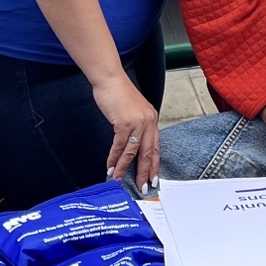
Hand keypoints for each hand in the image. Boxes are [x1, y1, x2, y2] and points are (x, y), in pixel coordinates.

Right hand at [92, 73, 159, 187]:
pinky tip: (110, 166)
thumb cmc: (119, 93)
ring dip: (124, 168)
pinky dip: (114, 158)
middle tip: (144, 186)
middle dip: (145, 172)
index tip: (153, 177)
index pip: (155, 146)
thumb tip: (132, 146)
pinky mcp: (124, 123)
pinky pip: (119, 146)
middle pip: (148, 152)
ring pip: (132, 152)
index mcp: (152, 119)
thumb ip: (136, 126)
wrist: (110, 79)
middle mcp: (149, 121)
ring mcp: (137, 122)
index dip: (154, 164)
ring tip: (119, 179)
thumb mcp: (133, 111)